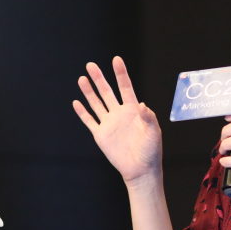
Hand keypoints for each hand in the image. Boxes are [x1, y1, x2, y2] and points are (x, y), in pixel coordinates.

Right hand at [73, 57, 162, 186]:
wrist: (140, 170)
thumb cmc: (150, 151)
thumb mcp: (154, 133)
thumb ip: (148, 118)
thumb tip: (142, 104)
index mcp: (133, 110)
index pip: (125, 87)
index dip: (121, 74)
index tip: (116, 60)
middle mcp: (119, 113)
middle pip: (107, 92)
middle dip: (99, 78)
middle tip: (91, 65)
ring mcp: (109, 123)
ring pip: (96, 103)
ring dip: (89, 91)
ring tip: (82, 78)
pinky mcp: (101, 135)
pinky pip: (89, 121)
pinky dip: (82, 112)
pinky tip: (76, 102)